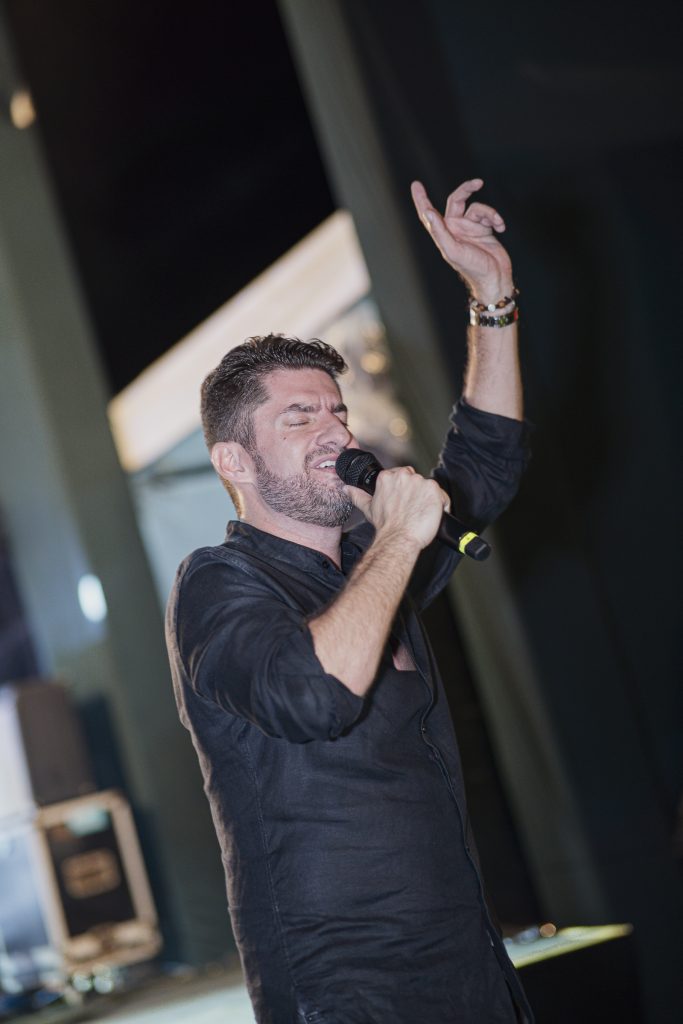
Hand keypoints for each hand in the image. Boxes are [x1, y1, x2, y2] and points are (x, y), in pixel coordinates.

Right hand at [346, 466, 449, 550]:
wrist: (399, 539)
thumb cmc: (386, 526)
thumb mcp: (368, 508)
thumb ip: (357, 495)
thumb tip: (347, 489)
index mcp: (388, 477)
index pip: (402, 475)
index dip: (406, 489)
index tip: (405, 500)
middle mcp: (403, 475)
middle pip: (417, 480)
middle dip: (417, 493)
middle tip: (413, 509)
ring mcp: (419, 481)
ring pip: (429, 488)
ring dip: (429, 500)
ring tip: (421, 514)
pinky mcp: (433, 489)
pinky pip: (442, 496)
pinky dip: (441, 506)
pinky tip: (432, 515)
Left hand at [411, 178, 512, 304]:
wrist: (495, 277)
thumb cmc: (472, 268)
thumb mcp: (453, 251)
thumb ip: (440, 231)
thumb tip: (428, 212)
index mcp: (444, 234)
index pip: (428, 213)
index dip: (421, 199)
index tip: (416, 184)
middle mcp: (455, 229)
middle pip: (457, 200)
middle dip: (466, 189)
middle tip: (478, 182)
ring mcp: (470, 228)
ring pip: (477, 208)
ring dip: (489, 213)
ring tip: (497, 223)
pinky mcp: (485, 229)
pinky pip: (490, 215)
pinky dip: (496, 219)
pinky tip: (501, 228)